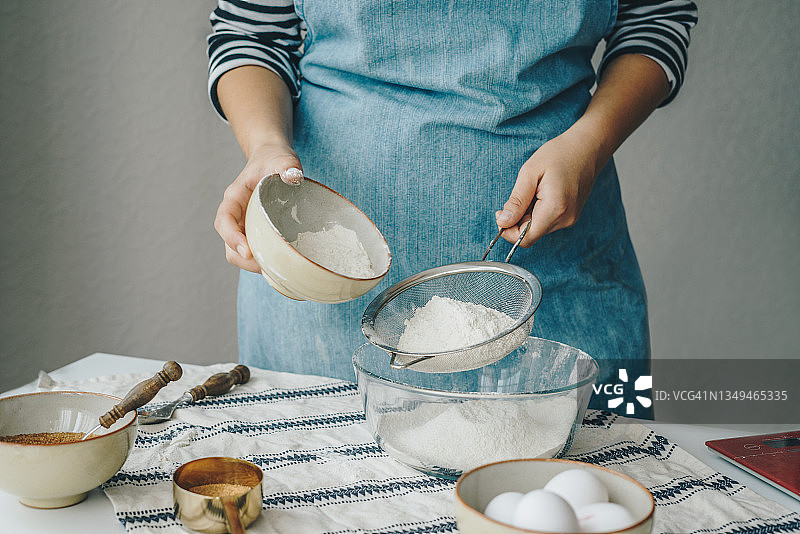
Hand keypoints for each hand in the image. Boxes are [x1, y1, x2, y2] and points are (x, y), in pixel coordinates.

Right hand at [213, 144, 303, 271]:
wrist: (272, 160)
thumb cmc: (274, 160)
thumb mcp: (282, 159)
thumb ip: (287, 166)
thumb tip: (294, 177)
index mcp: (235, 197)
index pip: (224, 220)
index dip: (231, 237)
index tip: (248, 250)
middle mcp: (236, 215)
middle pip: (229, 244)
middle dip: (244, 259)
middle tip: (268, 266)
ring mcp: (244, 226)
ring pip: (239, 253)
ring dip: (254, 265)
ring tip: (277, 268)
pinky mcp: (255, 232)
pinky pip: (255, 251)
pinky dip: (264, 261)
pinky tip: (283, 265)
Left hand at [496, 126, 602, 246]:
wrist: (587, 148)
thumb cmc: (558, 154)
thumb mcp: (530, 173)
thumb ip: (516, 201)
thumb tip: (503, 222)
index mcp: (555, 209)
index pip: (525, 239)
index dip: (508, 230)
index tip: (500, 213)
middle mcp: (565, 219)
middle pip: (530, 234)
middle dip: (518, 219)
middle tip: (522, 193)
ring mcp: (570, 219)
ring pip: (538, 228)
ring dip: (528, 214)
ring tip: (536, 190)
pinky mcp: (571, 216)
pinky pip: (547, 221)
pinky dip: (538, 211)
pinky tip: (543, 193)